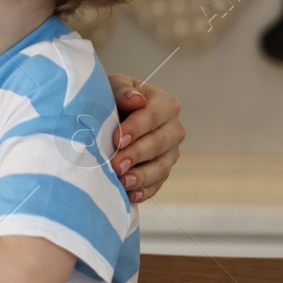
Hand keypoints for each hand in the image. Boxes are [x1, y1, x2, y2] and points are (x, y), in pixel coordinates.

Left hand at [107, 76, 184, 201]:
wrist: (109, 115)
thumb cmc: (113, 97)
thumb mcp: (114, 86)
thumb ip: (123, 91)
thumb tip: (136, 100)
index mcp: (165, 105)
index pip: (154, 116)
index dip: (136, 128)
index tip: (117, 139)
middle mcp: (173, 129)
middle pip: (159, 144)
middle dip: (136, 155)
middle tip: (115, 164)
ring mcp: (170, 152)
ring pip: (161, 167)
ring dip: (141, 177)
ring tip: (122, 182)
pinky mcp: (162, 171)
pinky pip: (156, 184)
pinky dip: (143, 191)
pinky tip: (128, 195)